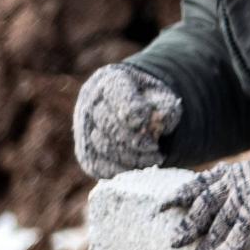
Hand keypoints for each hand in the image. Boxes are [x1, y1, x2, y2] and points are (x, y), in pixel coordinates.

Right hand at [72, 65, 181, 179]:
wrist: (130, 111)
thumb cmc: (148, 101)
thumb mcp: (162, 97)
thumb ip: (165, 107)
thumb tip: (160, 120)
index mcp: (110, 80)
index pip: (117, 93)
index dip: (131, 111)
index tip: (145, 123)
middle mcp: (89, 103)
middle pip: (108, 124)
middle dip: (135, 139)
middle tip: (155, 147)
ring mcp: (83, 129)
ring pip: (103, 147)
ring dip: (132, 157)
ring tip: (154, 158)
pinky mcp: (86, 153)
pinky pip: (100, 166)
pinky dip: (121, 170)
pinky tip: (140, 167)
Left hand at [165, 144, 249, 249]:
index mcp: (242, 169)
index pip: (203, 182)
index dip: (181, 194)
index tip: (162, 205)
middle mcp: (238, 181)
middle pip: (204, 204)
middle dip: (188, 224)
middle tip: (174, 241)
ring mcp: (247, 196)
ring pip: (218, 223)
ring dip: (205, 245)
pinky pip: (237, 238)